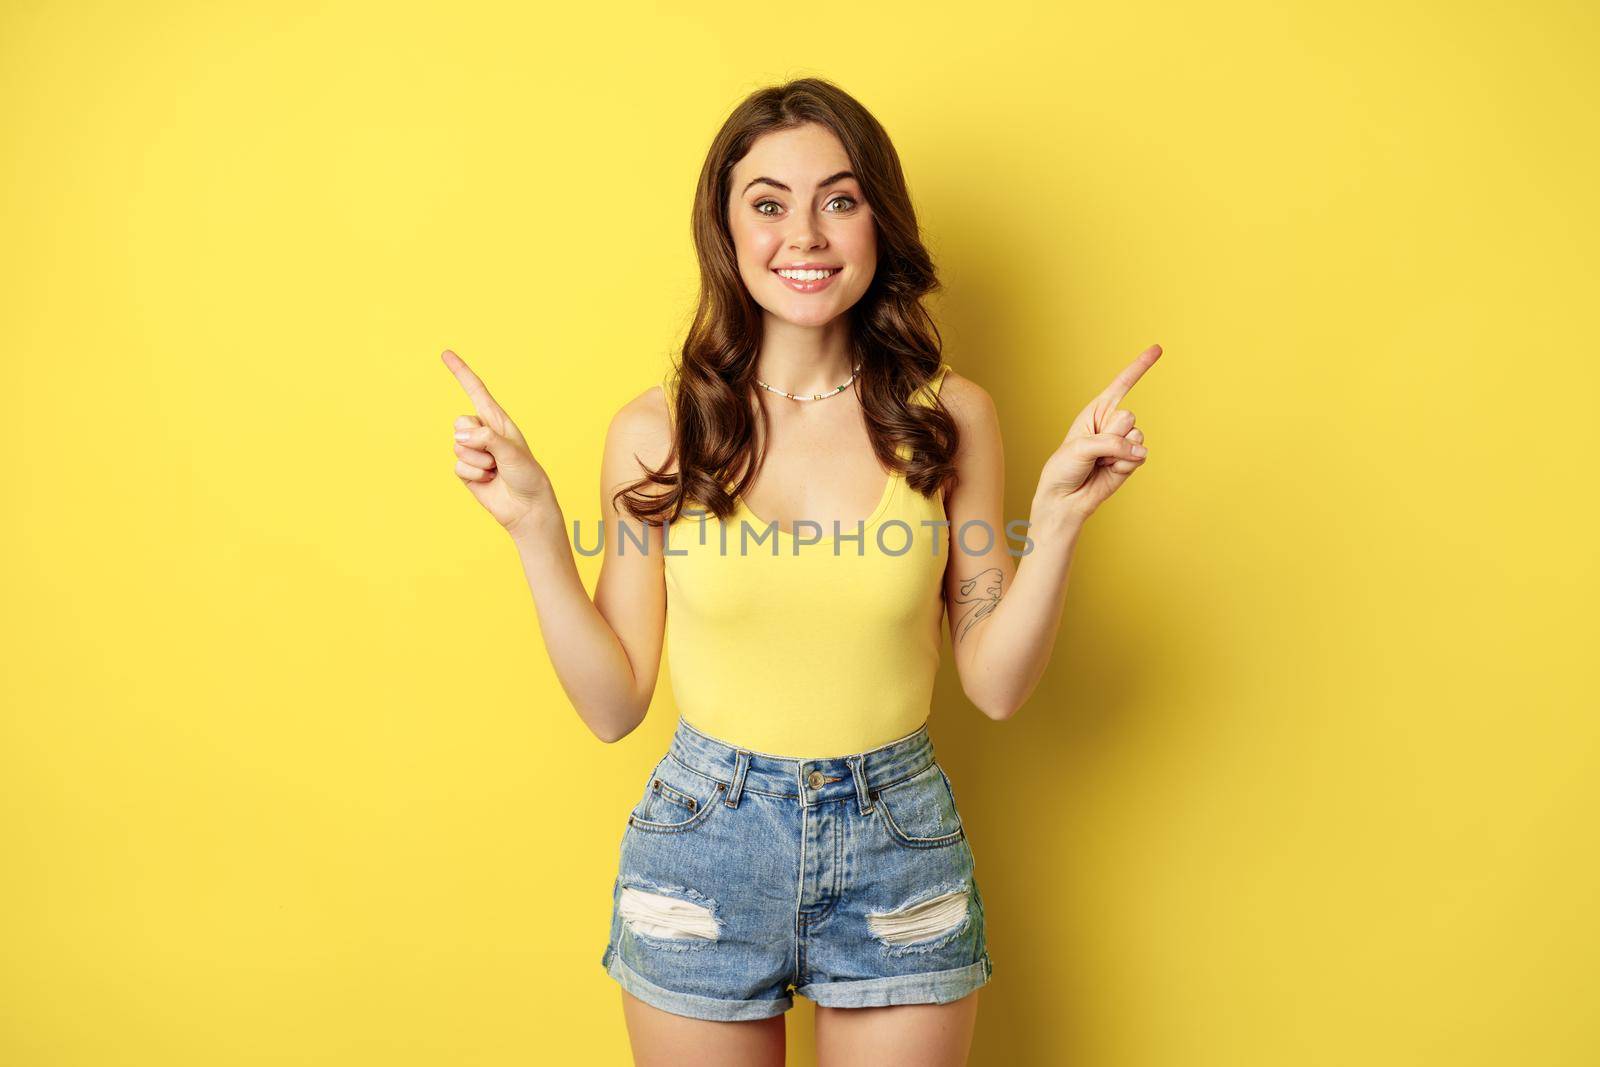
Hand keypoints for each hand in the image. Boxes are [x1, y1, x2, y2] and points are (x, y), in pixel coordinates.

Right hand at [441, 349, 555, 536]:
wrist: (526, 506)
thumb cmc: (527, 475)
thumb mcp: (512, 451)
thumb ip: (487, 439)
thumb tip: (460, 437)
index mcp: (498, 421)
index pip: (476, 391)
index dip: (461, 372)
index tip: (446, 353)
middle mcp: (483, 433)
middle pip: (459, 423)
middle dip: (475, 440)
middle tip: (495, 455)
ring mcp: (473, 452)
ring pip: (458, 447)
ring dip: (478, 462)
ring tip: (496, 470)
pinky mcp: (467, 470)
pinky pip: (458, 467)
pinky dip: (474, 475)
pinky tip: (489, 481)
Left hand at [1034, 344, 1160, 524]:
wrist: (1065, 498)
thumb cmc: (1064, 468)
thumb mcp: (1080, 447)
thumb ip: (1111, 442)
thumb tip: (1140, 451)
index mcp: (1096, 410)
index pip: (1122, 384)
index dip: (1140, 366)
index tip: (1158, 348)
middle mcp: (1112, 423)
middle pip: (1128, 416)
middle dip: (1111, 434)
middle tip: (1093, 450)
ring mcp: (1124, 441)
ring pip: (1137, 435)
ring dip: (1117, 451)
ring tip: (1100, 462)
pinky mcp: (1131, 460)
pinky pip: (1139, 455)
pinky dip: (1124, 464)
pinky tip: (1109, 470)